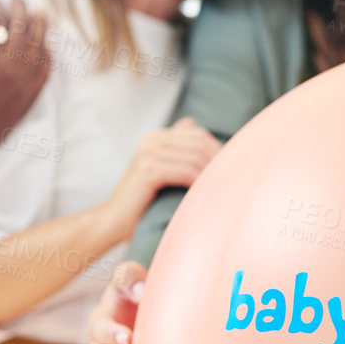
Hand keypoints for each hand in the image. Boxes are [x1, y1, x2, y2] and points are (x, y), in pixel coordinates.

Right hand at [0, 0, 50, 161]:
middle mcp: (7, 71)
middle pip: (20, 31)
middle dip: (21, 9)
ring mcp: (21, 86)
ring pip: (37, 49)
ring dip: (40, 27)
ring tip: (41, 11)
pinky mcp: (28, 100)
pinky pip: (44, 73)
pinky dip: (47, 56)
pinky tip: (47, 45)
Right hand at [97, 118, 220, 232]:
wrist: (113, 221)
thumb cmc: (143, 201)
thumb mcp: (160, 169)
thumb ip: (175, 148)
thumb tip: (192, 122)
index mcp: (156, 137)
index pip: (199, 135)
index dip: (218, 151)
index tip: (231, 170)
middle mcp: (151, 140)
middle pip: (199, 144)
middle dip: (218, 162)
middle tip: (230, 181)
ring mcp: (148, 153)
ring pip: (195, 158)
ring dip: (211, 175)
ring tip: (221, 190)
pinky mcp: (147, 170)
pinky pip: (185, 172)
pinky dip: (199, 183)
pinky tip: (205, 195)